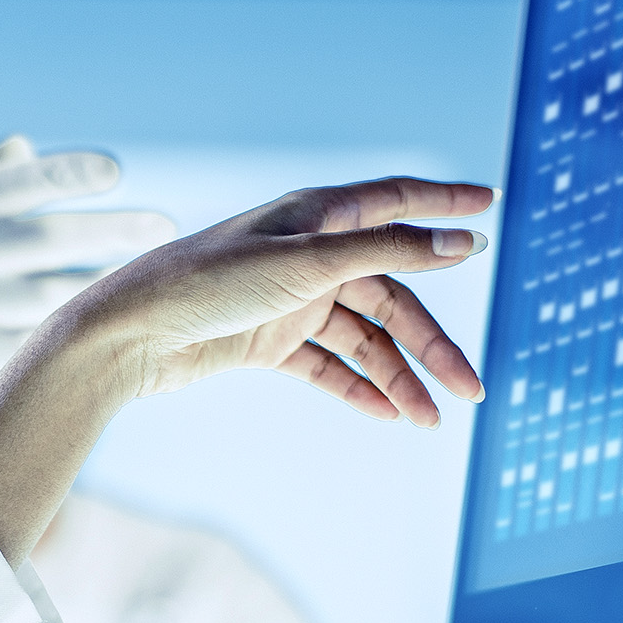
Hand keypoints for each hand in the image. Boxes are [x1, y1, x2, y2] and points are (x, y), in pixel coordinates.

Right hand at [0, 137, 175, 450]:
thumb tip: (26, 148)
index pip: (12, 184)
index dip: (67, 175)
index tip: (115, 171)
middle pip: (44, 240)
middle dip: (111, 231)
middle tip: (166, 226)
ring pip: (45, 297)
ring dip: (105, 288)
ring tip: (156, 282)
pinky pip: (26, 349)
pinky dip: (71, 339)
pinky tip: (116, 333)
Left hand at [90, 177, 491, 422]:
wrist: (132, 336)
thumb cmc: (211, 282)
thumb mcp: (308, 264)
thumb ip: (388, 251)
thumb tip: (463, 241)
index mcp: (319, 216)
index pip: (397, 202)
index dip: (445, 203)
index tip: (490, 204)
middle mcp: (310, 254)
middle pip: (391, 295)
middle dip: (431, 343)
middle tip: (471, 389)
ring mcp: (291, 300)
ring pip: (363, 339)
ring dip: (397, 378)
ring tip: (427, 420)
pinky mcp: (269, 342)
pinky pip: (328, 366)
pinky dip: (357, 389)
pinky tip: (387, 415)